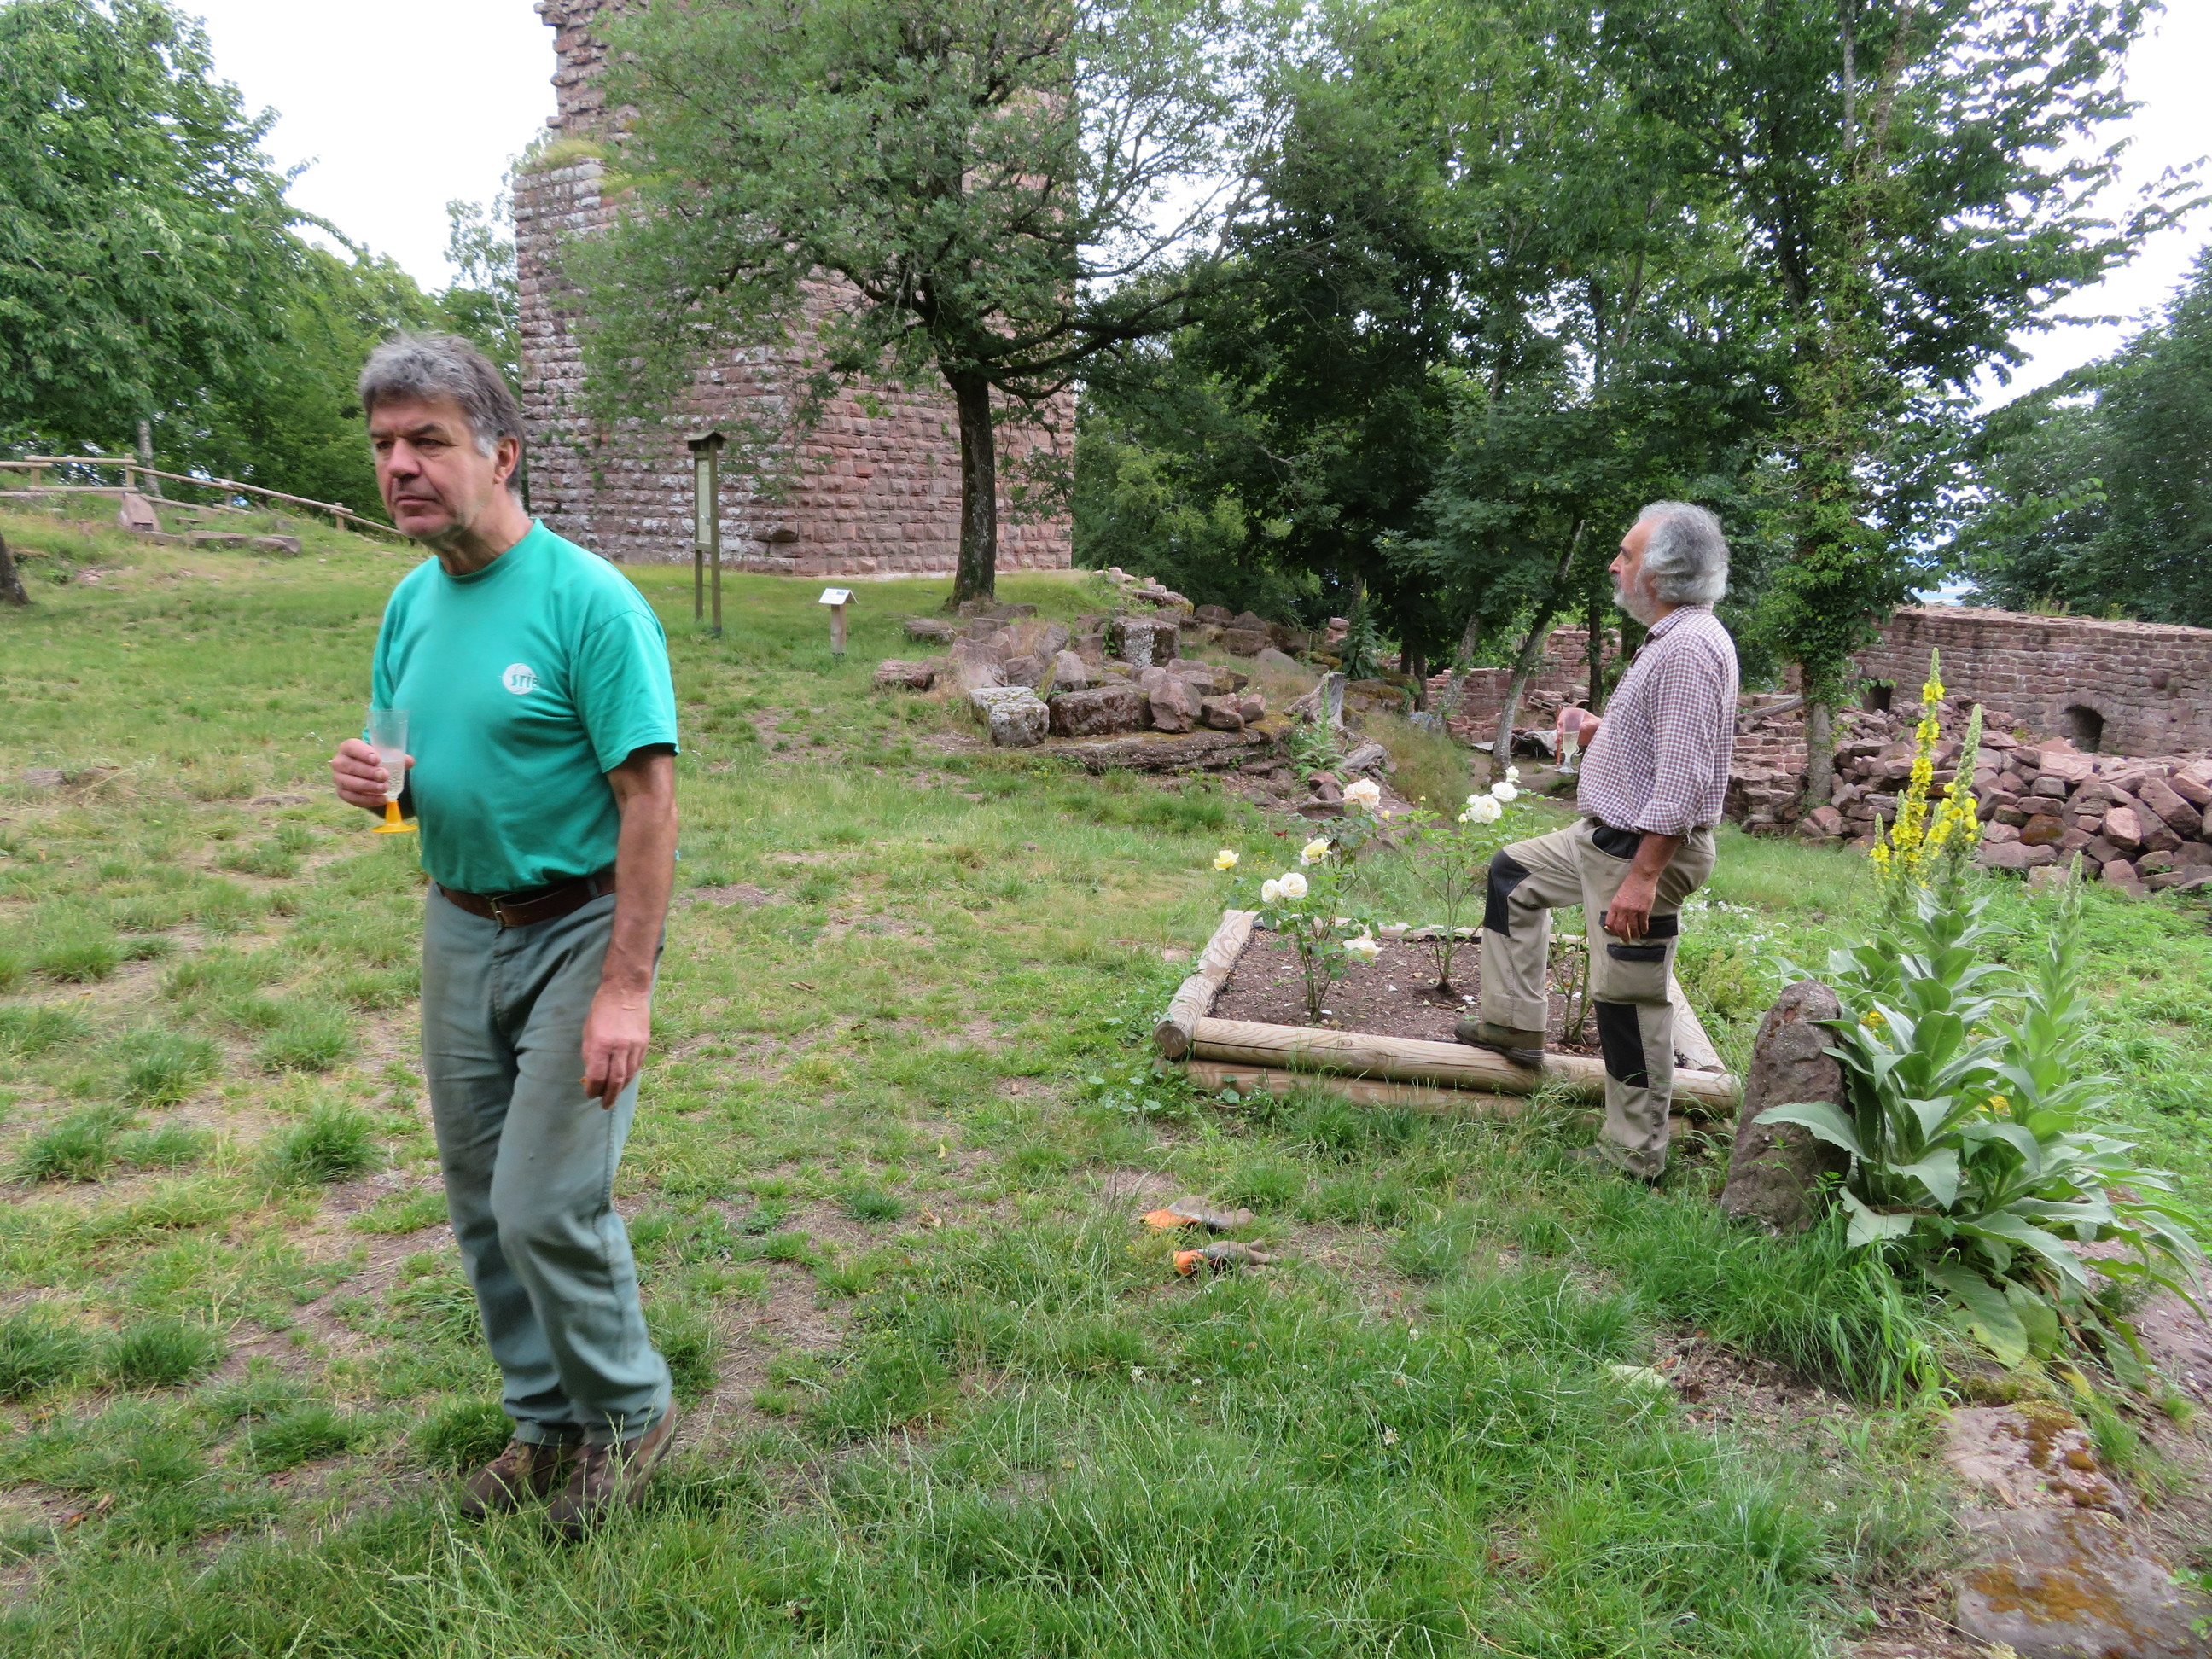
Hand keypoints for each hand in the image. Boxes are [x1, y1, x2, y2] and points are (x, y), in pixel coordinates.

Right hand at [332, 737, 406, 811]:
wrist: (368, 773)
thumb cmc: (377, 761)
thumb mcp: (386, 756)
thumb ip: (397, 757)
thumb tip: (410, 761)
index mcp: (348, 747)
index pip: (351, 747)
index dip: (363, 753)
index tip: (377, 759)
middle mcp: (339, 762)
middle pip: (349, 766)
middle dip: (368, 772)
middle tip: (384, 776)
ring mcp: (338, 778)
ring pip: (349, 783)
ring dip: (368, 787)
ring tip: (385, 788)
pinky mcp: (342, 792)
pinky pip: (351, 798)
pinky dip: (367, 800)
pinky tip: (382, 799)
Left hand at [581, 985, 651, 1106]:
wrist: (626, 991)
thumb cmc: (601, 1010)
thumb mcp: (588, 1031)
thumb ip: (590, 1054)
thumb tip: (592, 1074)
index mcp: (601, 1044)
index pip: (598, 1075)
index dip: (593, 1088)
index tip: (589, 1094)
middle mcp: (619, 1047)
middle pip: (616, 1080)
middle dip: (609, 1096)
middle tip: (604, 1105)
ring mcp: (634, 1045)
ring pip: (629, 1075)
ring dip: (621, 1089)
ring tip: (614, 1097)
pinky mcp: (644, 1043)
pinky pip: (637, 1065)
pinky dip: (630, 1077)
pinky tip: (625, 1082)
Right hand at [1558, 707, 1598, 746]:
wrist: (1600, 734)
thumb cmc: (1598, 725)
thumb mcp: (1595, 724)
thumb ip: (1588, 724)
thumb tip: (1581, 726)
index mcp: (1577, 714)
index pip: (1566, 713)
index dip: (1562, 716)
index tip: (1561, 722)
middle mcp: (1572, 720)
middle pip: (1562, 722)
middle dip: (1559, 727)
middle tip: (1560, 732)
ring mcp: (1570, 728)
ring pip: (1561, 730)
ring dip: (1558, 733)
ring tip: (1559, 738)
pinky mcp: (1570, 736)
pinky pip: (1563, 737)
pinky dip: (1559, 739)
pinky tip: (1557, 741)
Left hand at [1604, 870, 1658, 939]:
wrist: (1641, 878)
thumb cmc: (1629, 885)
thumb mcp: (1618, 896)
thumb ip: (1617, 907)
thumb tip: (1616, 919)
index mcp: (1614, 905)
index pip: (1610, 923)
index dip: (1613, 930)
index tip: (1616, 934)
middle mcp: (1623, 909)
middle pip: (1621, 928)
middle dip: (1623, 936)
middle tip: (1626, 940)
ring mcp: (1634, 910)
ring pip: (1632, 927)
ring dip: (1634, 934)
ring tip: (1636, 936)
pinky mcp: (1644, 910)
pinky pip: (1643, 923)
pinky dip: (1644, 929)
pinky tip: (1644, 931)